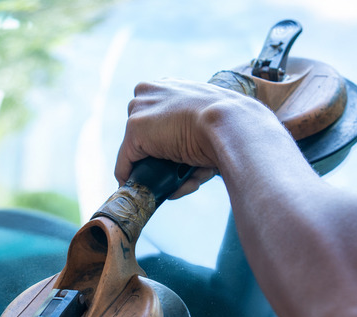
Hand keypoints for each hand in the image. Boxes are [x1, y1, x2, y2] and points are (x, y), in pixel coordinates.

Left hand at [114, 78, 280, 197]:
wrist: (230, 123)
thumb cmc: (230, 127)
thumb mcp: (212, 125)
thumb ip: (196, 136)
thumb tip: (192, 165)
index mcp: (172, 86)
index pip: (158, 116)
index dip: (166, 140)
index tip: (177, 160)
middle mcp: (151, 91)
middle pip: (144, 133)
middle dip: (159, 157)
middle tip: (179, 175)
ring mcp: (141, 109)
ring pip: (138, 150)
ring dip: (154, 170)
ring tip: (179, 185)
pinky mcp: (135, 129)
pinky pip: (126, 162)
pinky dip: (130, 177)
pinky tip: (143, 190)